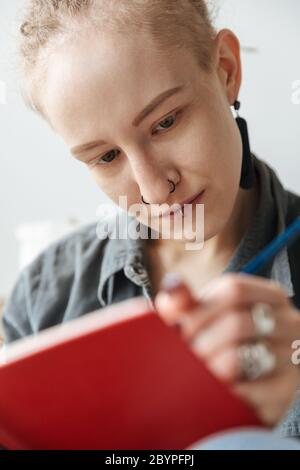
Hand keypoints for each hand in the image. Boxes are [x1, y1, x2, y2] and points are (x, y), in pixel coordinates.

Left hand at [154, 273, 299, 425]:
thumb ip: (187, 301)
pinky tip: (213, 392)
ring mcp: (292, 358)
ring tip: (195, 373)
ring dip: (207, 367)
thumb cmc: (223, 338)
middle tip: (183, 356)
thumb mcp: (206, 314)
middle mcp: (289, 323)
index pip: (235, 289)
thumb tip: (172, 286)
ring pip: (238, 359)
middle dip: (200, 342)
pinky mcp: (286, 392)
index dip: (200, 309)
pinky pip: (247, 393)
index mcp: (270, 297)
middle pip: (237, 324)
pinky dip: (223, 392)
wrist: (253, 379)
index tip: (181, 328)